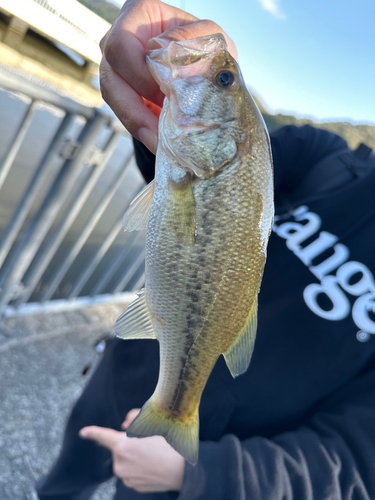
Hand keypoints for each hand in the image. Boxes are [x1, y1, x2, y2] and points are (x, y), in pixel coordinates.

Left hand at [79, 408, 184, 492]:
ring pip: (125, 460)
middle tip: (147, 441)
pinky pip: (132, 472)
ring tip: (153, 454)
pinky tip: (153, 464)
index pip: (104, 437)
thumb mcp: (153, 423)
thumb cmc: (168, 444)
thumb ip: (134, 419)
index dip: (93, 432)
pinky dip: (139, 466)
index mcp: (122, 446)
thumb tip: (124, 427)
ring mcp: (126, 477)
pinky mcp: (133, 486)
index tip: (84, 432)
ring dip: (134, 455)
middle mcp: (120, 464)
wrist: (182, 470)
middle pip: (119, 448)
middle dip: (128, 443)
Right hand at [100, 0, 236, 152]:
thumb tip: (165, 50)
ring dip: (136, 122)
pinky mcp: (122, 93)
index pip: (121, 47)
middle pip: (110, 76)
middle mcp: (118, 38)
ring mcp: (116, 66)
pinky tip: (157, 139)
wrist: (205, 70)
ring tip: (159, 141)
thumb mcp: (209, 37)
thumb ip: (194, 39)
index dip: (140, 77)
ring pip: (113, 97)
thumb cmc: (205, 48)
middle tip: (162, 128)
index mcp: (137, 14)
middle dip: (135, 107)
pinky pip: (123, 112)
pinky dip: (141, 128)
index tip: (166, 95)